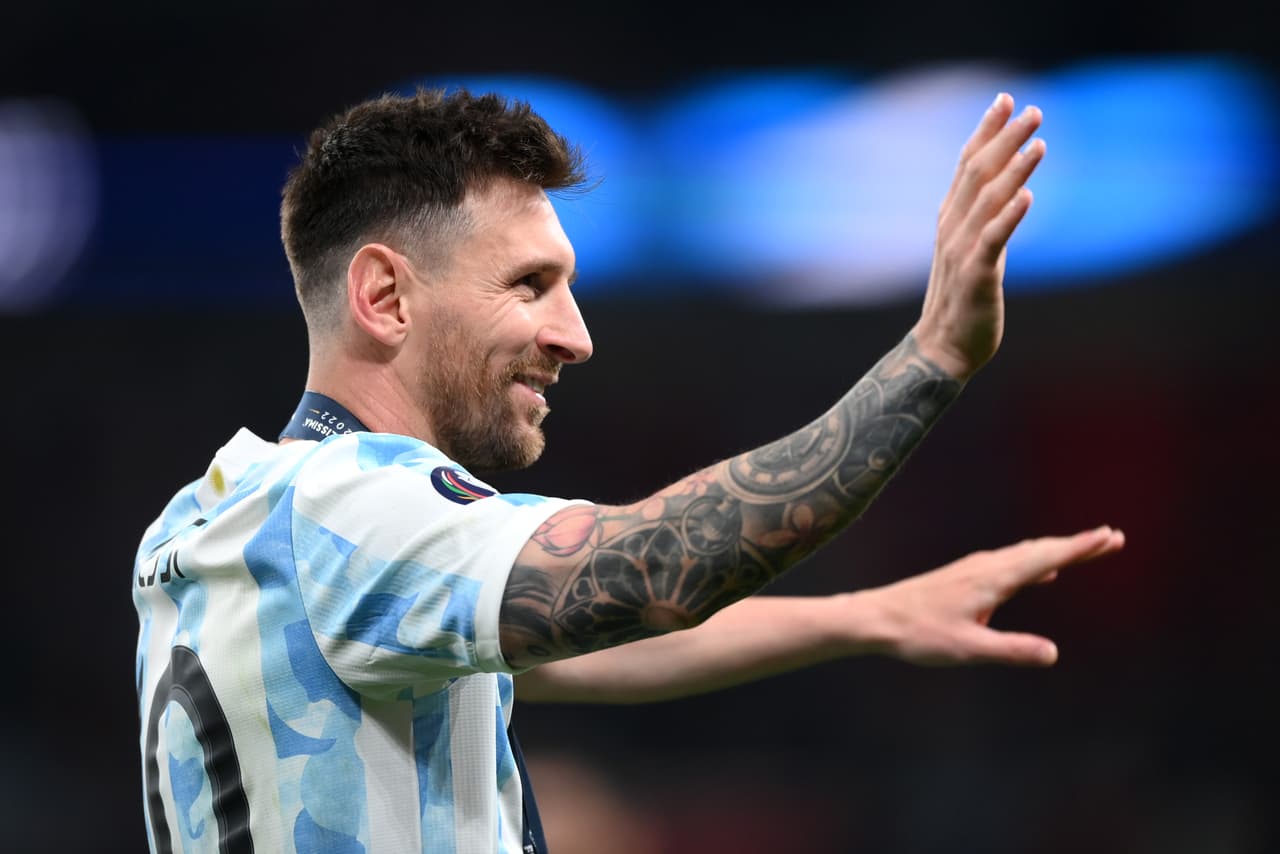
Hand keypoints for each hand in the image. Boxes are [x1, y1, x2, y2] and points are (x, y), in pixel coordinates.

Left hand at [847, 526, 1124, 666]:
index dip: (1079, 548)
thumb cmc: (919, 634)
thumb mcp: (969, 649)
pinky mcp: (967, 576)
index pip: (1045, 559)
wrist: (877, 618)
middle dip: (1078, 545)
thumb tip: (1053, 653)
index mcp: (992, 580)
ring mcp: (976, 569)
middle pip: (1041, 550)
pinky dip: (1036, 562)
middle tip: (1114, 538)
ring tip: (1087, 549)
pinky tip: (1042, 573)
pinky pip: (1012, 563)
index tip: (1109, 536)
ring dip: (1059, 551)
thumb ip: (1011, 650)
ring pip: (1026, 554)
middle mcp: (987, 567)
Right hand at [913, 93, 1044, 379]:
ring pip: (988, 200)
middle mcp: (953, 228)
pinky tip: (1027, 196)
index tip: (1005, 100)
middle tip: (1032, 110)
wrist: (943, 348)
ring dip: (1014, 169)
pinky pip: (993, 240)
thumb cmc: (961, 300)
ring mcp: (962, 251)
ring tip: (1039, 143)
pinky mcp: (976, 276)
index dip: (985, 130)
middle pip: (978, 173)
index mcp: (951, 218)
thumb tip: (1014, 188)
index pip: (966, 164)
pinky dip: (1009, 216)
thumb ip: (987, 219)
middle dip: (1005, 138)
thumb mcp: (973, 250)